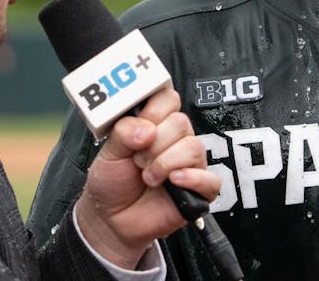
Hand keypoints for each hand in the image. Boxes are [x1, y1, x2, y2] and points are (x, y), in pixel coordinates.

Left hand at [75, 86, 219, 268]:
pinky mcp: (199, 190)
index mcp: (156, 125)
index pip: (168, 98)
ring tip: (148, 178)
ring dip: (165, 163)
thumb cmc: (113, 183)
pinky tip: (173, 182)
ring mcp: (189, 164)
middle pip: (181, 122)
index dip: (154, 111)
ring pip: (193, 146)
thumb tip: (146, 129)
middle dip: (154, 144)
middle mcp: (176, 140)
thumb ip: (123, 133)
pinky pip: (210, 179)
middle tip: (138, 161)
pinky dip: (191, 179)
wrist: (112, 220)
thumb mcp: (108, 153)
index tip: (140, 128)